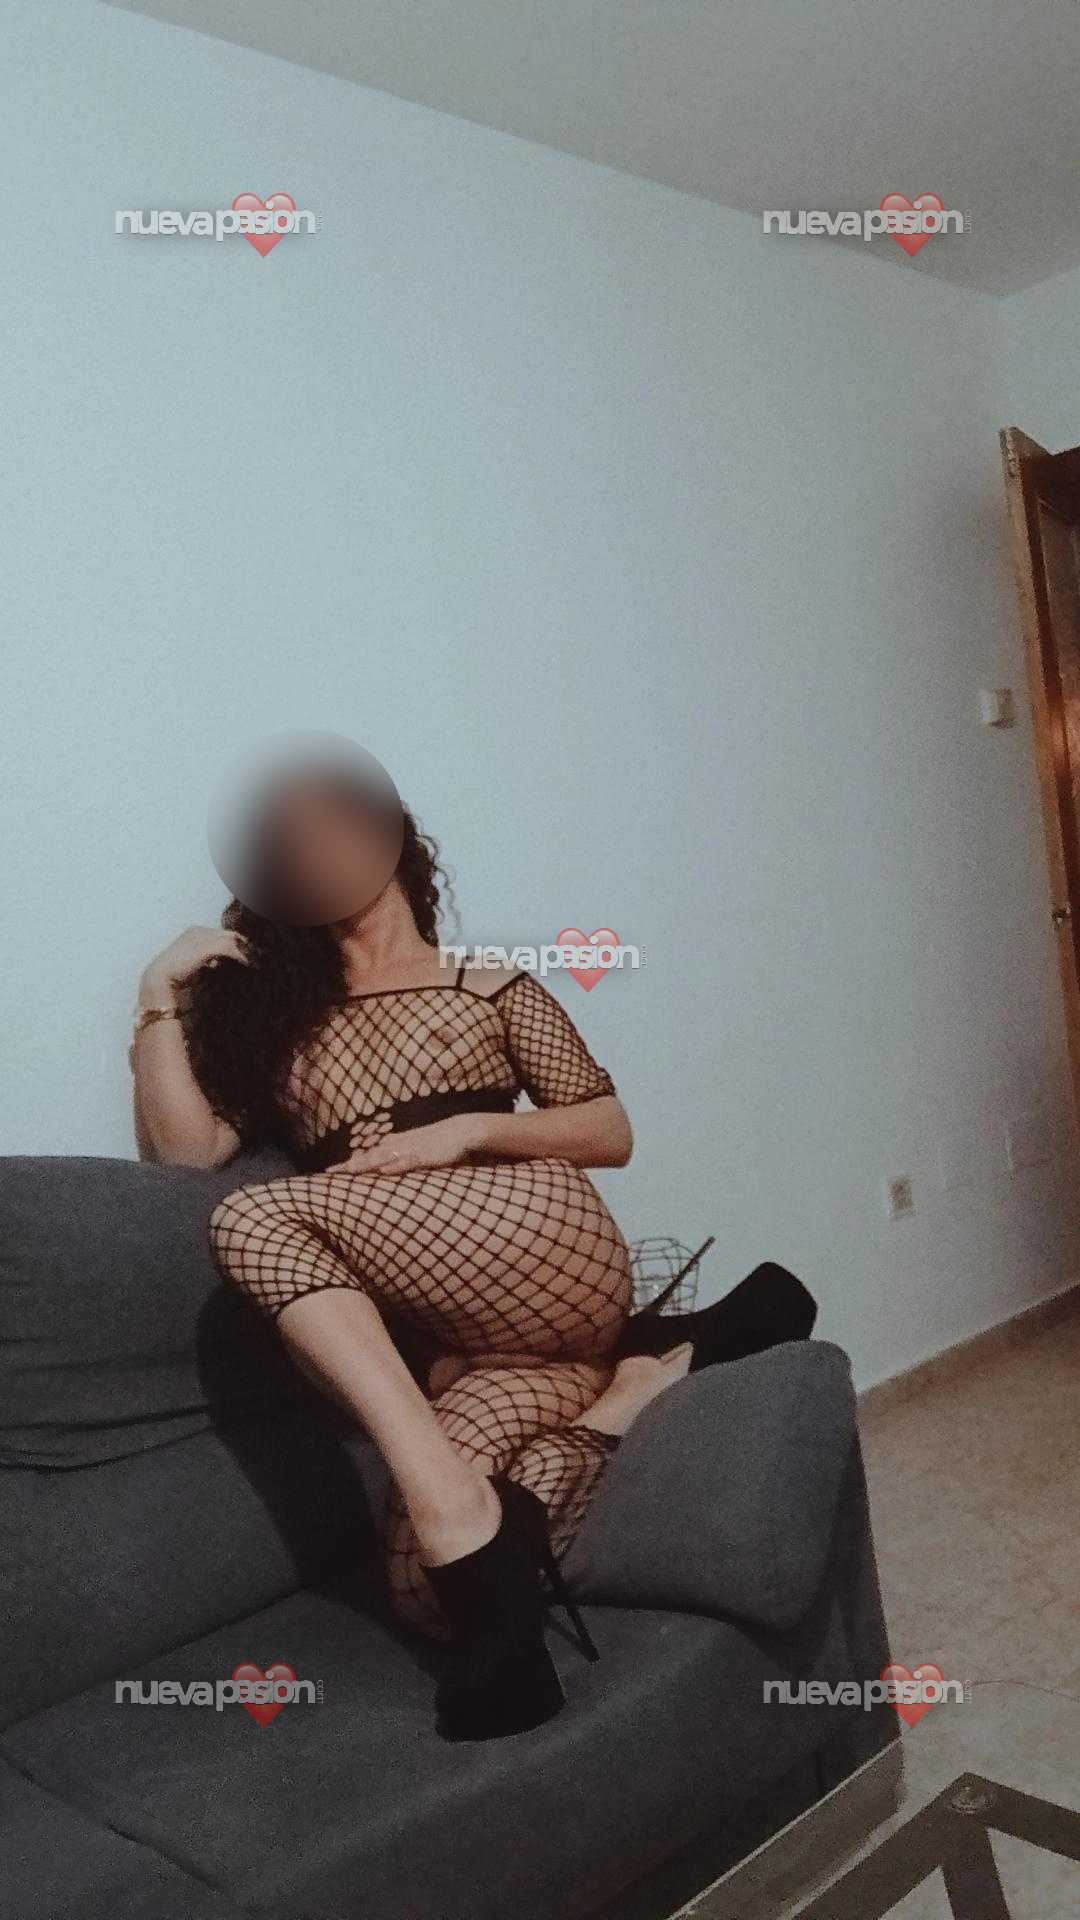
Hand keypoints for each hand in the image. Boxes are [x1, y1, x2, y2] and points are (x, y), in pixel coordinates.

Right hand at [138, 925, 250, 1007]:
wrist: (159, 984)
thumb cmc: (177, 980)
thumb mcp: (198, 967)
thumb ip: (211, 962)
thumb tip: (227, 964)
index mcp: (195, 934)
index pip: (225, 935)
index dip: (241, 946)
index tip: (254, 957)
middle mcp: (198, 931)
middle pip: (231, 935)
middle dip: (247, 946)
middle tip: (261, 958)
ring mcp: (200, 936)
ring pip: (233, 940)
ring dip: (248, 951)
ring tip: (259, 962)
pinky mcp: (204, 945)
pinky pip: (230, 948)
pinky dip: (243, 956)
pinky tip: (251, 964)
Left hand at [343, 1114, 489, 1176]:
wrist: (463, 1131)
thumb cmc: (438, 1142)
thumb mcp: (415, 1149)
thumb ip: (398, 1154)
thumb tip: (381, 1166)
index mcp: (396, 1145)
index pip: (368, 1155)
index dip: (349, 1163)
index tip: (329, 1172)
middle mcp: (400, 1146)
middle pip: (370, 1157)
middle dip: (350, 1166)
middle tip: (329, 1173)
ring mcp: (412, 1150)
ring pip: (385, 1158)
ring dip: (367, 1164)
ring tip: (349, 1171)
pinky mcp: (427, 1157)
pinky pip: (409, 1162)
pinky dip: (396, 1166)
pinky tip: (384, 1171)